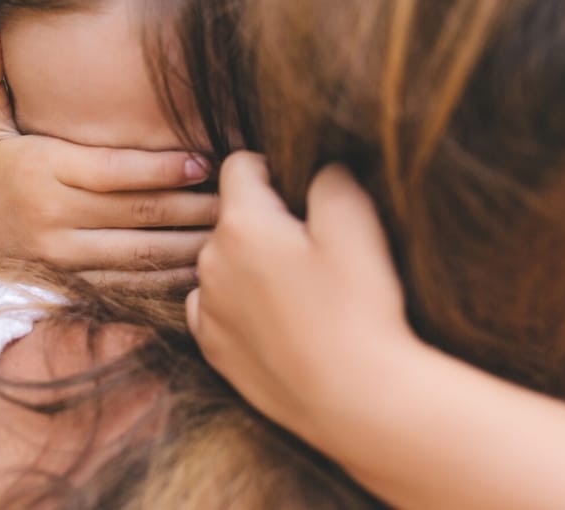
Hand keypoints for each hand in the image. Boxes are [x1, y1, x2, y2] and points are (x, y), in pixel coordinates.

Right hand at [0, 25, 217, 290]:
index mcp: (44, 171)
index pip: (115, 171)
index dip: (164, 168)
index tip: (205, 161)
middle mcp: (56, 216)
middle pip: (138, 213)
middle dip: (193, 207)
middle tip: (236, 197)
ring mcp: (66, 256)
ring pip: (142, 254)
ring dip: (190, 245)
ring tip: (230, 231)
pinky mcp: (76, 285)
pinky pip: (132, 284)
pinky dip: (169, 279)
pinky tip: (201, 267)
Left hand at [186, 153, 421, 447]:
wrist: (354, 399)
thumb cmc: (357, 306)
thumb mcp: (355, 220)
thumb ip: (328, 176)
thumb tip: (316, 167)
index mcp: (240, 224)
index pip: (239, 165)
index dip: (274, 169)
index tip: (305, 196)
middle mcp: (209, 263)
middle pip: (232, 218)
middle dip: (266, 221)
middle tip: (314, 251)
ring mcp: (207, 310)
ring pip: (224, 265)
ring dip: (251, 266)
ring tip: (301, 293)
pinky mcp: (214, 350)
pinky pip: (219, 309)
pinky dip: (241, 307)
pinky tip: (280, 322)